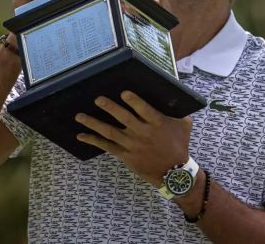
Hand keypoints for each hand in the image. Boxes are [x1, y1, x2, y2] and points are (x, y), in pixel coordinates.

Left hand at [75, 91, 192, 185]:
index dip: (134, 101)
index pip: (144, 110)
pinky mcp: (125, 155)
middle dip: (110, 108)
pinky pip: (107, 146)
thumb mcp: (184, 125)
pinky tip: (81, 135)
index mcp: (157, 123)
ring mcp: (132, 144)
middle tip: (98, 100)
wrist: (174, 172)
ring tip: (80, 116)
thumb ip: (179, 111)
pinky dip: (93, 140)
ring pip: (110, 132)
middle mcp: (142, 133)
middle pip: (124, 119)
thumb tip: (177, 96)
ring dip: (94, 123)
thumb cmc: (179, 145)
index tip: (123, 93)